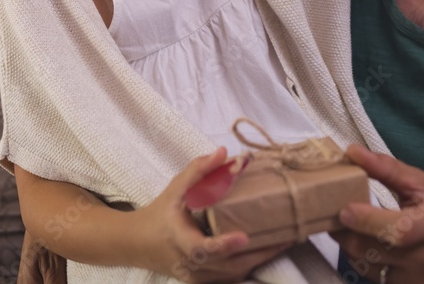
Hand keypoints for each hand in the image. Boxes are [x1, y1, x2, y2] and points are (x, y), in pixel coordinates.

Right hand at [135, 147, 291, 282]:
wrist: (137, 244)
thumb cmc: (160, 213)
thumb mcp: (175, 188)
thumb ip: (199, 170)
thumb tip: (224, 152)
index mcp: (179, 239)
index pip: (202, 248)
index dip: (224, 245)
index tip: (244, 237)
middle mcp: (188, 263)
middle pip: (227, 265)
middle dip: (258, 253)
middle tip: (286, 237)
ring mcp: (196, 277)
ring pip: (232, 274)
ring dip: (259, 260)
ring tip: (284, 242)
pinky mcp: (202, 281)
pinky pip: (230, 277)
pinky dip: (250, 265)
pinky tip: (267, 250)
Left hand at [331, 145, 423, 283]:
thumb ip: (387, 169)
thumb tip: (353, 152)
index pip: (398, 230)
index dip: (367, 221)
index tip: (344, 208)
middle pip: (375, 250)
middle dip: (347, 231)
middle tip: (334, 212)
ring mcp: (422, 280)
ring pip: (368, 266)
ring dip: (352, 245)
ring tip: (350, 226)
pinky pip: (374, 278)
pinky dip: (363, 261)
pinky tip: (367, 245)